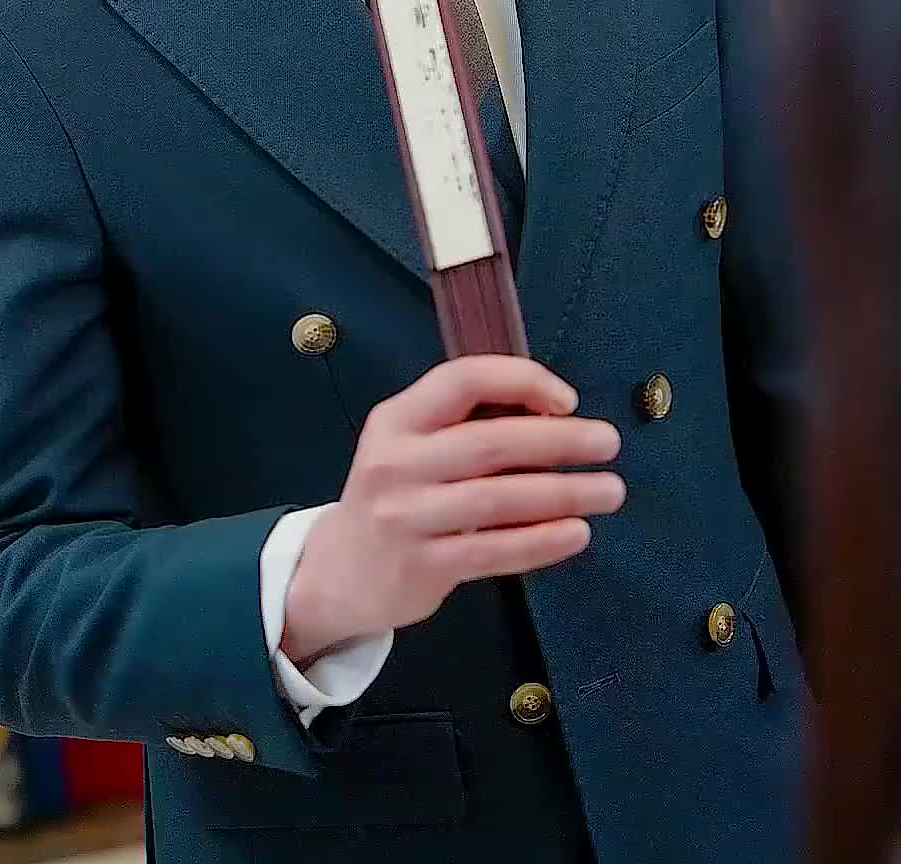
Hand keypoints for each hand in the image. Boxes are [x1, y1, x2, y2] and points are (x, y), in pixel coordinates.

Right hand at [280, 354, 624, 666]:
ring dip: (564, 493)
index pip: (462, 380)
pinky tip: (577, 533)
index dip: (520, 380)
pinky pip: (493, 551)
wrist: (341, 571)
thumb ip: (466, 424)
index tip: (568, 398)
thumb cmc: (398, 493)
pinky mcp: (421, 568)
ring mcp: (405, 518)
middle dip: (560, 439)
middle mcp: (395, 463)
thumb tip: (555, 410)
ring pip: (498, 500)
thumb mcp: (412, 445)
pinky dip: (541, 541)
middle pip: (490, 443)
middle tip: (610, 442)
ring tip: (610, 491)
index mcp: (396, 419)